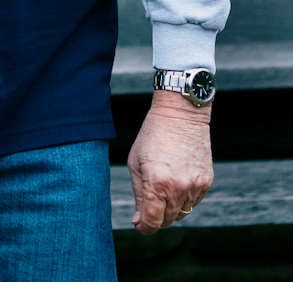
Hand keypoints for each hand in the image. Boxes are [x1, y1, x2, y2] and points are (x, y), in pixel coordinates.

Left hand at [127, 90, 212, 234]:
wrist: (180, 115)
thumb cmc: (153, 135)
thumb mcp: (135, 162)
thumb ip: (138, 194)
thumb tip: (139, 220)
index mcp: (157, 184)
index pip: (152, 222)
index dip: (144, 227)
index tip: (139, 224)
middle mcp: (178, 189)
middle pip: (167, 220)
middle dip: (156, 216)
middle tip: (148, 201)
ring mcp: (194, 186)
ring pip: (181, 212)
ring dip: (170, 206)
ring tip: (163, 183)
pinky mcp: (206, 182)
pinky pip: (194, 201)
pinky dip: (184, 197)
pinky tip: (177, 178)